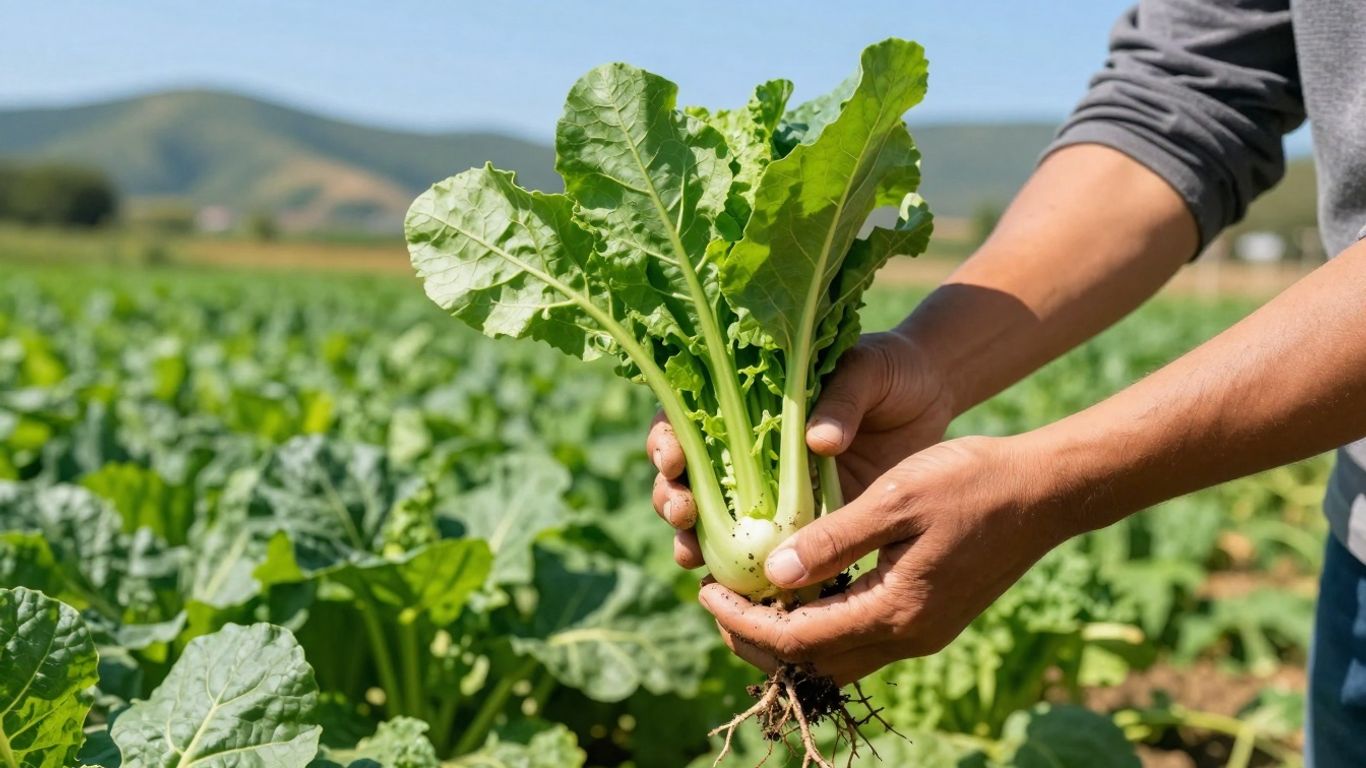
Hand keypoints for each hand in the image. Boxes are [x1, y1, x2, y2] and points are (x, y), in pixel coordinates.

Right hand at [646, 331, 954, 568]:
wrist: (930, 399)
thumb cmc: (889, 370)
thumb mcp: (865, 369)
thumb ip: (841, 398)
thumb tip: (818, 441)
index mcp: (745, 405)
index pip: (684, 422)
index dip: (666, 442)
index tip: (675, 458)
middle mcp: (748, 453)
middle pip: (684, 480)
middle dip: (671, 498)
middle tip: (683, 510)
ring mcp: (771, 493)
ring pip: (711, 525)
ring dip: (691, 542)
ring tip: (693, 556)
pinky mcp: (804, 524)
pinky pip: (765, 556)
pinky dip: (744, 576)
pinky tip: (737, 589)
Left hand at [700, 435, 1073, 683]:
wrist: (1045, 491)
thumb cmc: (972, 481)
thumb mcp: (894, 499)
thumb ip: (833, 538)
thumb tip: (773, 572)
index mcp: (895, 611)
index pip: (798, 638)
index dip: (743, 621)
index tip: (705, 593)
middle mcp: (908, 636)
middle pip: (813, 663)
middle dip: (756, 640)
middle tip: (717, 603)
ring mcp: (922, 632)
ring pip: (838, 656)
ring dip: (789, 636)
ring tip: (749, 598)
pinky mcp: (931, 618)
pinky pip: (861, 638)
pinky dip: (822, 623)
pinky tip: (803, 588)